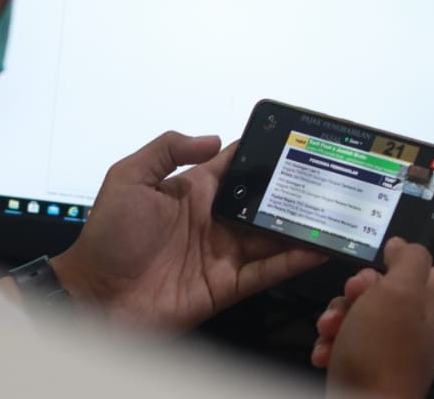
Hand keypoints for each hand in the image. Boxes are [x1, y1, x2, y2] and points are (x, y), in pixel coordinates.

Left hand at [50, 132, 325, 329]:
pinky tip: (319, 249)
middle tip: (331, 180)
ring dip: (302, 226)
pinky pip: (267, 271)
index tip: (298, 143)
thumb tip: (214, 138)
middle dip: (295, 191)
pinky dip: (294, 261)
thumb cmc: (107, 236)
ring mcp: (223, 253)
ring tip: (336, 213)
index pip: (238, 166)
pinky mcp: (227, 285)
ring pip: (273, 236)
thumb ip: (168, 149)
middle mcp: (215, 219)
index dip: (265, 154)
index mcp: (194, 190)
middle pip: (265, 201)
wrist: (97, 296)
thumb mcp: (129, 177)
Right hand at [317, 239, 433, 398]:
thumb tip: (403, 245)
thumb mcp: (400, 291)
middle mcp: (415, 326)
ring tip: (333, 328)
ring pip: (361, 313)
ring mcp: (390, 347)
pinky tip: (328, 348)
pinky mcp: (365, 364)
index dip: (423, 258)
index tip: (395, 255)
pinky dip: (332, 342)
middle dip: (360, 287)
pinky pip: (346, 341)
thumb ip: (408, 261)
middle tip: (354, 294)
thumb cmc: (383, 354)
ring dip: (339, 315)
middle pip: (389, 290)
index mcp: (431, 305)